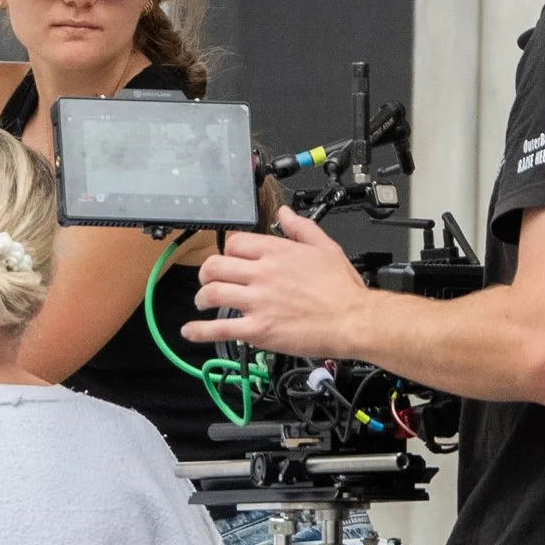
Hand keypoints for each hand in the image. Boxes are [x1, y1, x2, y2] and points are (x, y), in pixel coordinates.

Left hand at [185, 209, 372, 354]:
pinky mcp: (258, 329)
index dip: (228, 251)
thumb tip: (285, 213)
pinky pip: (220, 328)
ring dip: (201, 298)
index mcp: (277, 252)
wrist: (354, 320)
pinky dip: (200, 331)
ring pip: (213, 293)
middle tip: (208, 280)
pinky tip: (190, 331)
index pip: (236, 243)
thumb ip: (301, 228)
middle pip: (216, 266)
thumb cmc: (343, 290)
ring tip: (202, 303)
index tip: (229, 260)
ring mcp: (258, 302)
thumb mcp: (326, 247)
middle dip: (206, 273)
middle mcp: (263, 274)